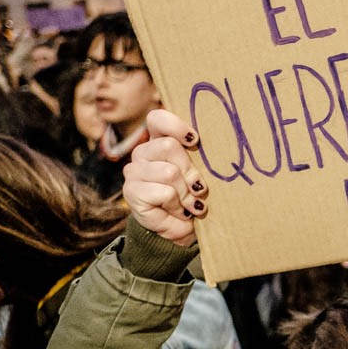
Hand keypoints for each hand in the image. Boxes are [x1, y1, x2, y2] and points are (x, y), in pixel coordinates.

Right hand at [122, 109, 207, 246]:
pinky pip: (164, 192)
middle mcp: (142, 153)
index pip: (157, 119)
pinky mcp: (131, 191)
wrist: (183, 229)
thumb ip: (200, 155)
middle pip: (169, 146)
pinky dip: (177, 205)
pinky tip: (179, 211)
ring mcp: (134, 171)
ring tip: (191, 204)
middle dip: (191, 171)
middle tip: (199, 189)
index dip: (176, 126)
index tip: (195, 140)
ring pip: (169, 172)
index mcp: (158, 141)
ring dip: (186, 193)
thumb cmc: (195, 196)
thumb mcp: (200, 173)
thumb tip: (216, 140)